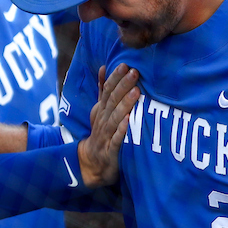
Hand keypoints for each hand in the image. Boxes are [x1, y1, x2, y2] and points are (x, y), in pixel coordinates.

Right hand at [77, 64, 139, 187]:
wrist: (92, 162)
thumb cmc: (101, 132)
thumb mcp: (99, 110)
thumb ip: (103, 90)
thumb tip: (104, 67)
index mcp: (101, 110)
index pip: (107, 90)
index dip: (115, 78)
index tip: (125, 65)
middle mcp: (102, 120)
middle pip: (112, 101)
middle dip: (122, 86)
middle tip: (134, 72)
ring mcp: (105, 135)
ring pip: (115, 118)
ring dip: (124, 105)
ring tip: (136, 92)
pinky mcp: (110, 151)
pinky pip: (116, 140)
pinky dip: (122, 130)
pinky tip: (129, 121)